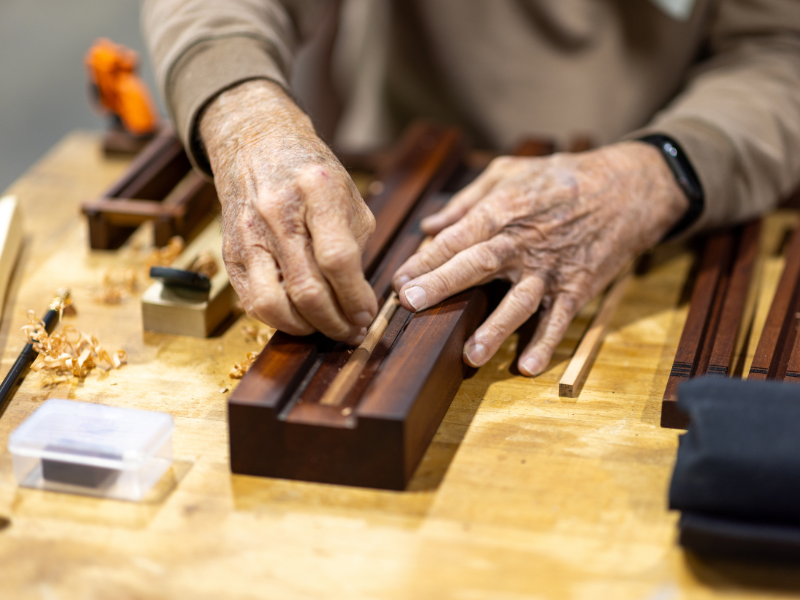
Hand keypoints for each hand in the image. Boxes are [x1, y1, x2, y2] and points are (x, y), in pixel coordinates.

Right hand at [200, 80, 376, 342]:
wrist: (256, 144)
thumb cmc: (310, 173)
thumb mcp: (347, 194)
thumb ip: (356, 244)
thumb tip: (359, 300)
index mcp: (317, 190)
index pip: (338, 259)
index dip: (356, 297)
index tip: (368, 314)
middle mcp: (278, 212)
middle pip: (307, 289)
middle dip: (335, 322)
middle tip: (353, 331)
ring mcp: (249, 233)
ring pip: (274, 304)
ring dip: (306, 328)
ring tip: (326, 328)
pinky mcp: (231, 251)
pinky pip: (253, 301)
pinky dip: (280, 319)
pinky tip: (301, 317)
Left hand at [392, 142, 688, 374]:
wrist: (629, 186)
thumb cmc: (563, 176)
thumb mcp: (511, 171)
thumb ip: (467, 199)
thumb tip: (429, 223)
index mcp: (504, 209)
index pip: (457, 237)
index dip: (425, 259)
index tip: (398, 280)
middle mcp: (524, 240)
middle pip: (478, 264)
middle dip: (441, 285)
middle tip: (410, 304)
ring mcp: (552, 267)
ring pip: (519, 300)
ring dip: (495, 328)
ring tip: (471, 354)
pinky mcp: (577, 286)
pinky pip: (559, 319)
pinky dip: (546, 343)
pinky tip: (529, 367)